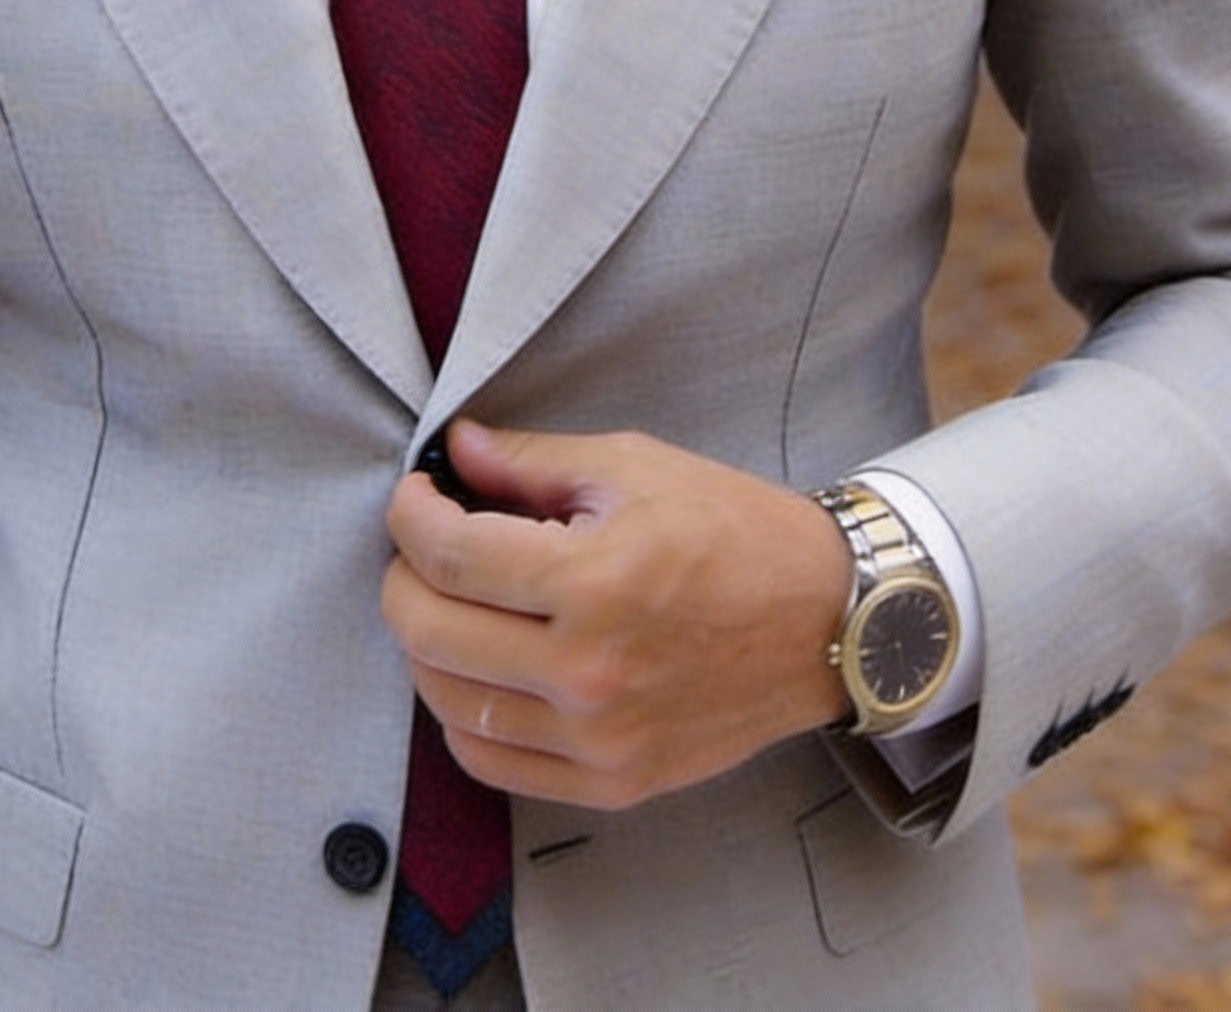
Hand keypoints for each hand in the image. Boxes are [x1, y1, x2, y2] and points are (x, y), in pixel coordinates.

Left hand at [381, 420, 851, 810]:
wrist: (828, 620)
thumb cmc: (734, 531)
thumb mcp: (634, 467)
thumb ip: (531, 463)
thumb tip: (455, 448)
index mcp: (596, 580)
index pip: (449, 555)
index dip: (410, 516)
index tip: (414, 495)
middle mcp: (589, 671)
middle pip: (429, 631)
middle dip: (402, 577)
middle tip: (421, 545)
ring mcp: (599, 739)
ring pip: (448, 702)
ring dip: (425, 645)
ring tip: (448, 602)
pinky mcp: (612, 782)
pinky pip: (491, 762)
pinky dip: (462, 715)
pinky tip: (478, 669)